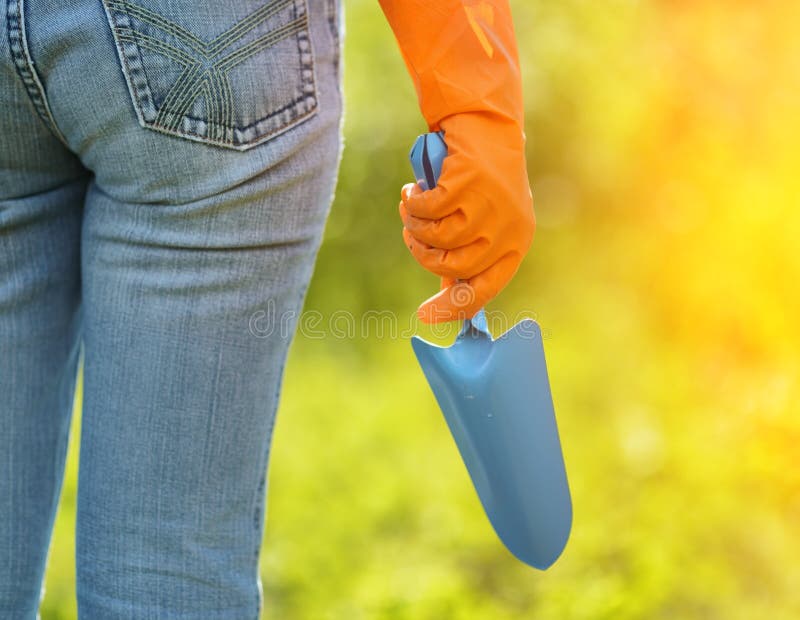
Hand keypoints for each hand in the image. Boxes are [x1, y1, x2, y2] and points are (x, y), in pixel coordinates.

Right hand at [399, 112, 534, 322]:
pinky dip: (413, 204)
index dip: (452, 307)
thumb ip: (467, 256)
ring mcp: (489, 206)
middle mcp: (507, 228)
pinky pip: (427, 211)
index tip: (424, 317)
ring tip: (410, 209)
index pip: (484, 290)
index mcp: (515, 243)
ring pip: (437, 240)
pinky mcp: (468, 183)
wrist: (483, 122)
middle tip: (411, 235)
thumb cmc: (480, 177)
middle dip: (423, 255)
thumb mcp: (483, 220)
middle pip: (454, 268)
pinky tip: (411, 191)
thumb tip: (448, 298)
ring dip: (415, 227)